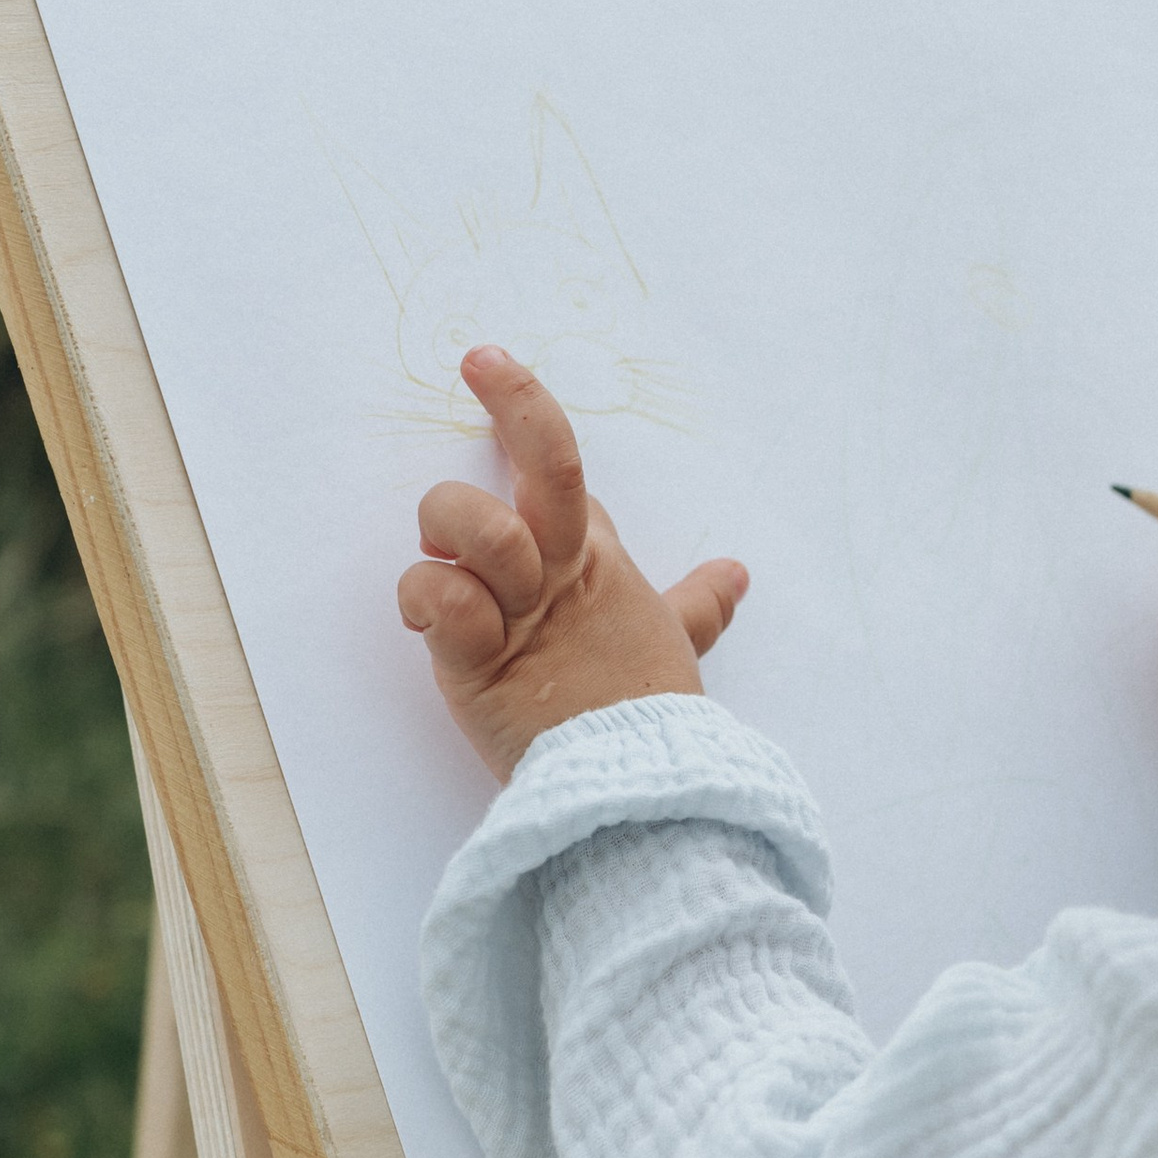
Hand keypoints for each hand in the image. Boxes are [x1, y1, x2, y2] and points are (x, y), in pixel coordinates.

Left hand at [399, 350, 747, 780]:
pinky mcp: (476, 659)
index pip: (561, 472)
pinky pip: (437, 596)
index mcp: (599, 563)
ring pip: (471, 525)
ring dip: (448, 533)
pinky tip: (426, 619)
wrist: (640, 793)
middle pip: (549, 468)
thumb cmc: (645, 717)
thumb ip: (694, 608)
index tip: (489, 364)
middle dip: (516, 403)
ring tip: (442, 567)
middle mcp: (563, 574)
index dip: (526, 415)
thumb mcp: (669, 647)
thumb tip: (736, 574)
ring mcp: (520, 612)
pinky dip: (422, 598)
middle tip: (483, 363)